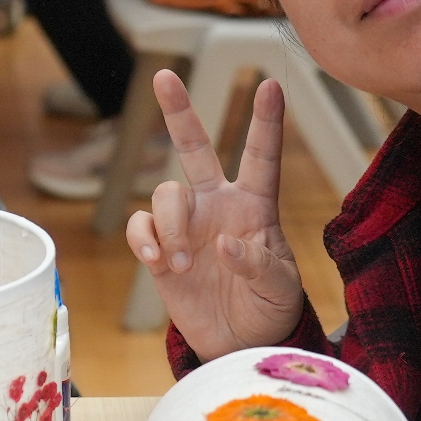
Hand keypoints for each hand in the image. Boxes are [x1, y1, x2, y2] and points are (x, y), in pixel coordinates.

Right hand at [126, 71, 305, 360]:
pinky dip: (144, 239)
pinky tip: (157, 261)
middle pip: (194, 148)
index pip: (261, 157)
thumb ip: (258, 265)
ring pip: (164, 193)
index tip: (271, 85)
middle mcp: (217, 205)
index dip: (266, 122)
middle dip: (178, 111)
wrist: (238, 345)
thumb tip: (223, 244)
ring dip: (169, 225)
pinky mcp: (159, 249)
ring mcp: (185, 225)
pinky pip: (140, 226)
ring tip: (178, 262)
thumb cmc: (270, 310)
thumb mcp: (280, 289)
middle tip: (164, 76)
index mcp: (255, 206)